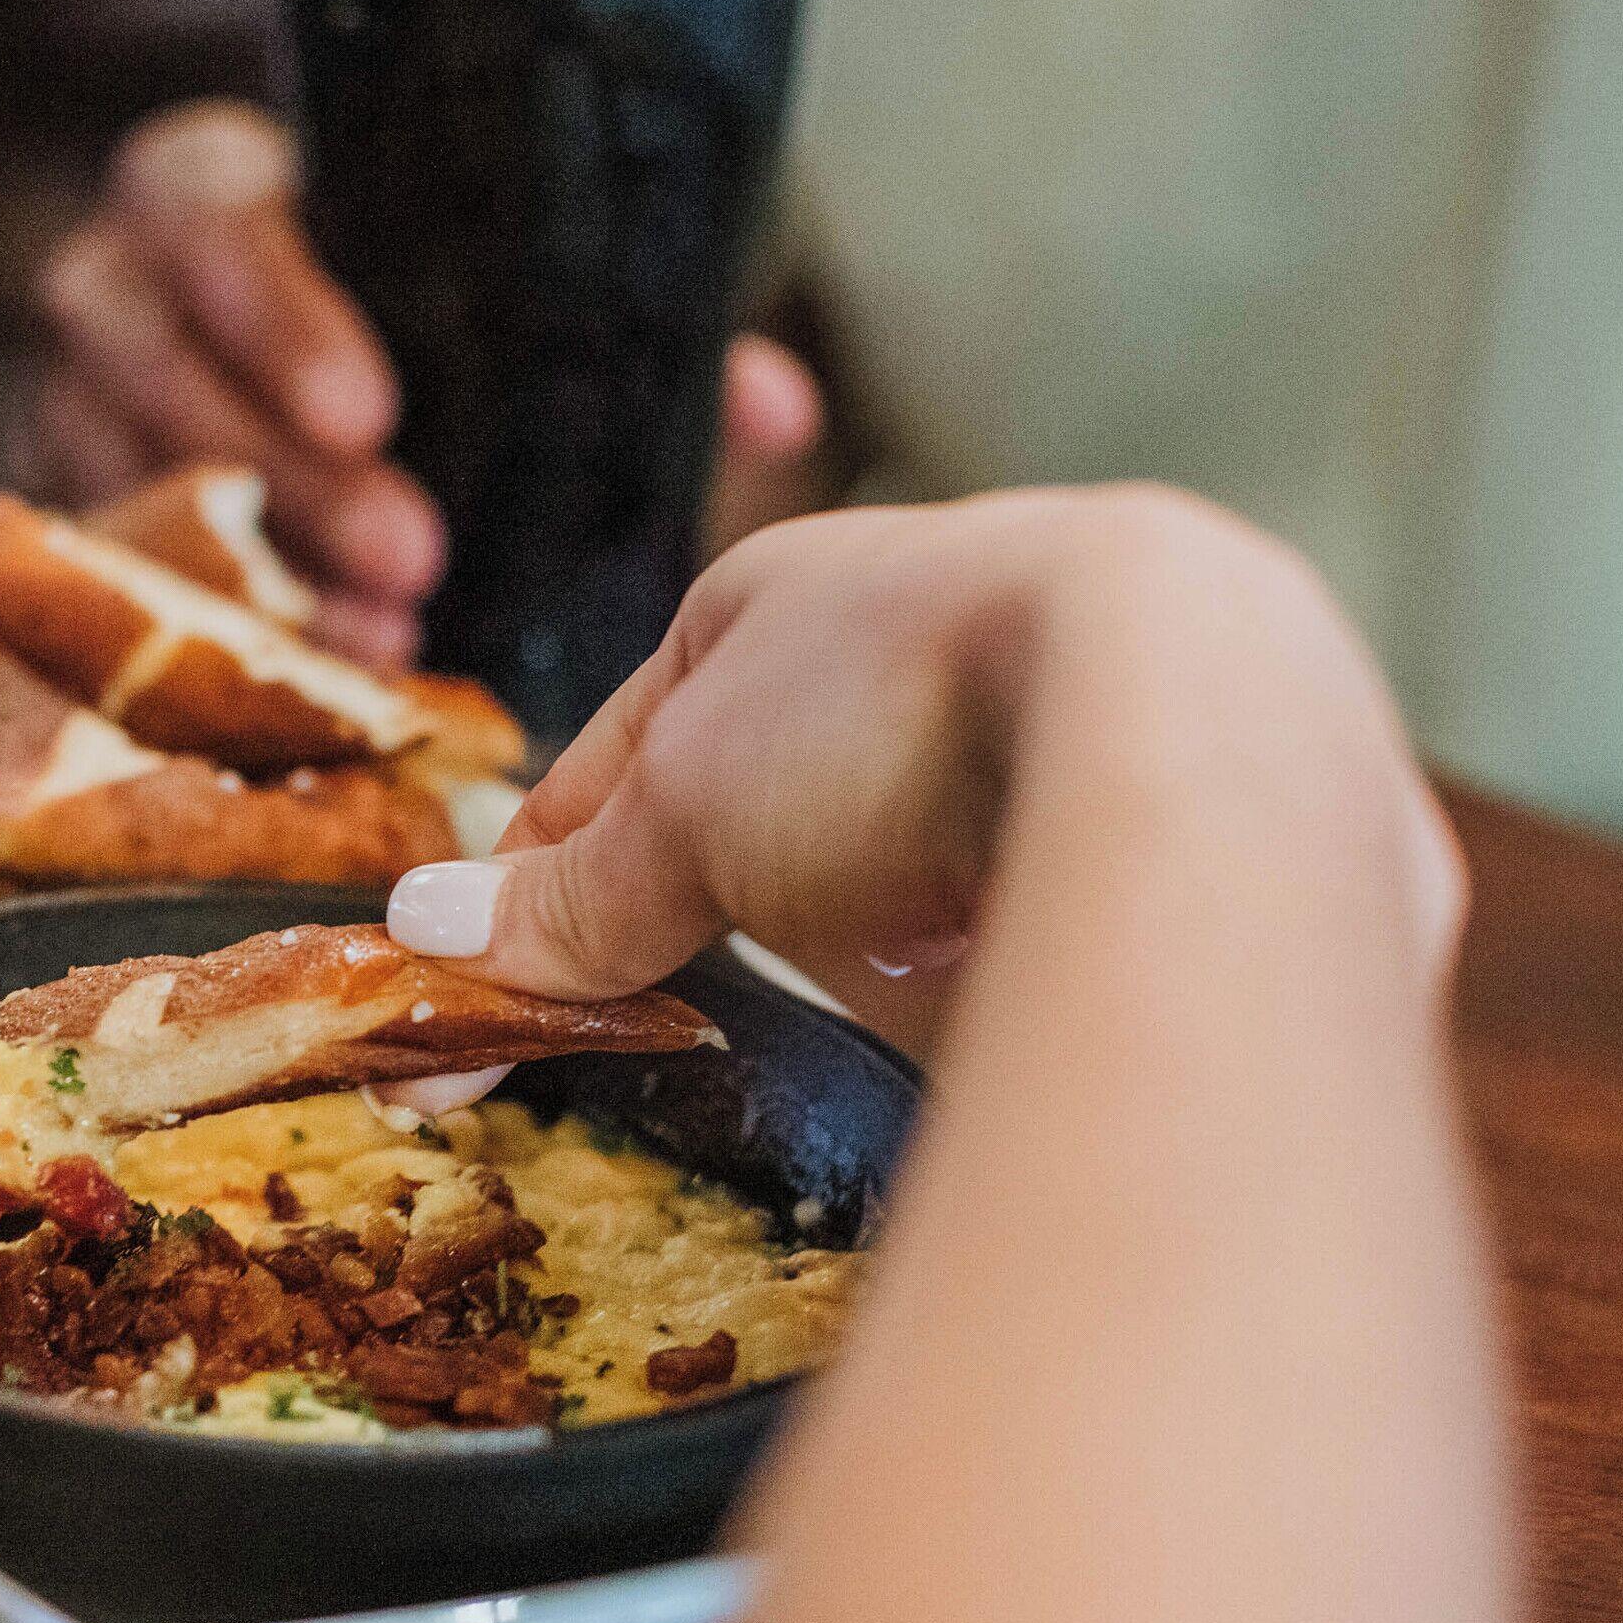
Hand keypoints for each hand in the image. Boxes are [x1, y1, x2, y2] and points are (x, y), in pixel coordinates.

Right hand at [22, 101, 830, 668]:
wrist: (291, 379)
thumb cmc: (409, 316)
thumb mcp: (505, 298)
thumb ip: (627, 336)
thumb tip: (772, 409)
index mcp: (212, 188)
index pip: (201, 210)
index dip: (274, 312)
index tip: (376, 411)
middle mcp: (116, 281)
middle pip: (148, 354)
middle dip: (286, 469)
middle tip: (415, 559)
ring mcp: (71, 401)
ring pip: (116, 472)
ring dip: (255, 562)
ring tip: (381, 639)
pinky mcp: (67, 509)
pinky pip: (107, 568)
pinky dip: (214, 621)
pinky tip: (319, 668)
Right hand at [383, 487, 1465, 1074]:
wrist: (1196, 732)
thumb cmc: (898, 715)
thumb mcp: (688, 810)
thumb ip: (574, 890)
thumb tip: (426, 934)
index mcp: (783, 595)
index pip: (616, 758)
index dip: (542, 877)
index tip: (483, 991)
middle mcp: (932, 631)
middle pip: (778, 804)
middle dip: (727, 904)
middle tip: (666, 1022)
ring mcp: (1067, 715)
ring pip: (930, 846)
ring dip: (883, 927)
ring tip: (853, 1026)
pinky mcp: (1186, 818)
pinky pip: (1060, 900)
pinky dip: (1012, 958)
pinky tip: (999, 1011)